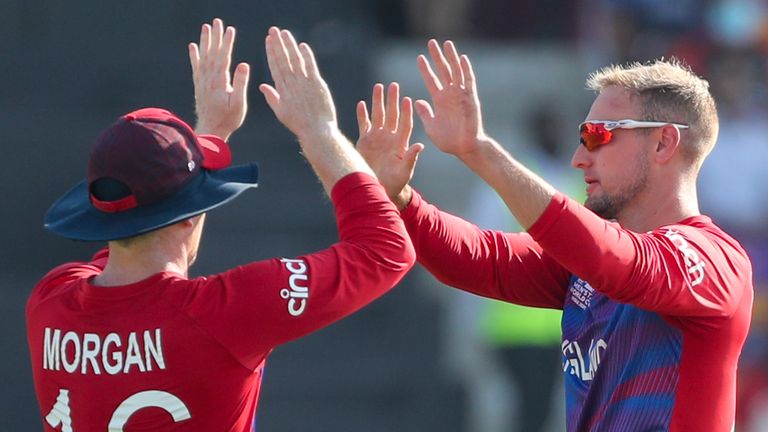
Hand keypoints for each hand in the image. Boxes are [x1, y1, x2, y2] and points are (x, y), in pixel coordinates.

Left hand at [188, 18, 249, 140]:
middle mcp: (208, 79)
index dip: (227, 42)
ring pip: (203, 57)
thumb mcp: (239, 103)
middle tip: (217, 21)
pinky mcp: (199, 86)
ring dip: (205, 41)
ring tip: (206, 27)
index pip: (224, 57)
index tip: (231, 29)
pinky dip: (194, 56)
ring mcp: (202, 81)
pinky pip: (195, 67)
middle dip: (215, 36)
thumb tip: (244, 64)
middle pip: (212, 53)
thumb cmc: (228, 119)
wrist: (210, 130)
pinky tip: (192, 46)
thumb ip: (240, 83)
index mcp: (220, 82)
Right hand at [259, 27, 336, 140]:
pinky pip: (311, 67)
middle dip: (277, 44)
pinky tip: (302, 45)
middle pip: (283, 60)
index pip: (275, 66)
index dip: (271, 52)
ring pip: (296, 60)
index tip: (268, 40)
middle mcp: (292, 84)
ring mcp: (305, 84)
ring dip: (290, 45)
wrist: (316, 131)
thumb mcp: (280, 112)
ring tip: (285, 33)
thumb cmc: (298, 124)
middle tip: (273, 30)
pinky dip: (307, 56)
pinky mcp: (317, 84)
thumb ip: (271, 97)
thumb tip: (262, 86)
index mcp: (282, 90)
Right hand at [356, 83, 422, 205]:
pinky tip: (361, 103)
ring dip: (378, 101)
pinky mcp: (365, 141)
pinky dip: (362, 114)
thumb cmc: (396, 182)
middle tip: (393, 85)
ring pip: (378, 115)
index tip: (407, 100)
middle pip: (392, 115)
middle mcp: (390, 137)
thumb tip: (420, 146)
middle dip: (392, 100)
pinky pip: (363, 124)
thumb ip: (411, 158)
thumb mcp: (405, 171)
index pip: (405, 123)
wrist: (380, 187)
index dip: (406, 112)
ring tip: (378, 87)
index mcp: (401, 143)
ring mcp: (377, 138)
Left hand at [415, 40, 485, 157]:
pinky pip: (468, 81)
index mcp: (439, 101)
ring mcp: (461, 95)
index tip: (419, 57)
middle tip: (431, 42)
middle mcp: (450, 95)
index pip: (431, 80)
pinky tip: (462, 58)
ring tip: (446, 44)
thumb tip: (417, 101)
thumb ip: (424, 113)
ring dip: (451, 58)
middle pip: (443, 71)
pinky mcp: (471, 98)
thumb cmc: (448, 140)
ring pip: (456, 72)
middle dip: (437, 57)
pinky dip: (466, 70)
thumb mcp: (430, 126)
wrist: (464, 148)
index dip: (425, 69)